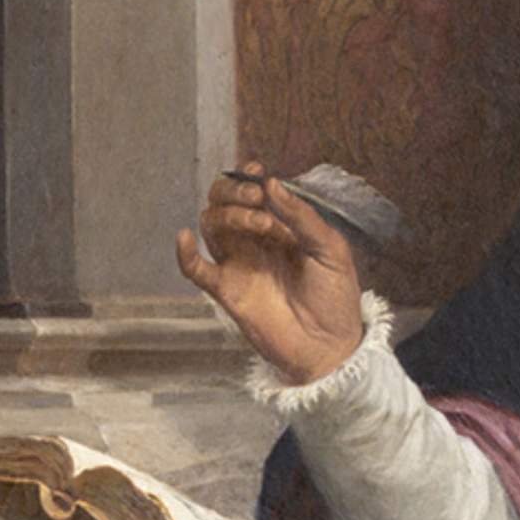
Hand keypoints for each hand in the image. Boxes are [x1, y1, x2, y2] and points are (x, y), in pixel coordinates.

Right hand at [176, 161, 364, 384]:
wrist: (330, 346)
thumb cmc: (335, 298)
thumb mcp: (330, 249)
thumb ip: (302, 217)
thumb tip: (272, 184)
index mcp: (281, 226)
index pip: (251, 191)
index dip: (247, 177)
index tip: (257, 173)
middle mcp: (255, 241)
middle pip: (222, 202)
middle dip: (233, 191)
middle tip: (256, 198)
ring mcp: (239, 263)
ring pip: (211, 225)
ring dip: (229, 215)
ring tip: (261, 223)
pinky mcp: (227, 290)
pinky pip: (195, 269)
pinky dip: (184, 253)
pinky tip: (185, 238)